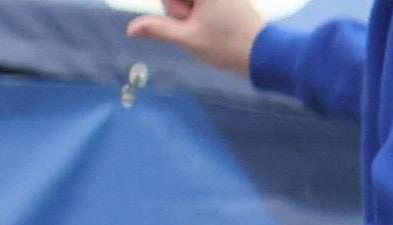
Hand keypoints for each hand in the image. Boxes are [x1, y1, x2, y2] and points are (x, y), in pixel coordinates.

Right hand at [121, 0, 282, 74]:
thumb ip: (157, 29)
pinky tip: (210, 22)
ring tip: (205, 24)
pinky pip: (198, 5)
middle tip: (194, 22)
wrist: (261, 50)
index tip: (183, 19)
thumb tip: (131, 29)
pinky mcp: (224, 1)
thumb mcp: (187, 39)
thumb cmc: (225, 45)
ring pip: (188, 1)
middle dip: (180, 8)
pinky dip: (196, 11)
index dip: (172, 8)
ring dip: (188, 11)